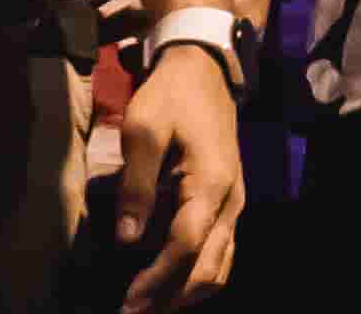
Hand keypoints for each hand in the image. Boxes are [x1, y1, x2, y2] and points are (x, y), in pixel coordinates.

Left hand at [112, 44, 243, 311]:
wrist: (205, 70)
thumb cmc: (172, 96)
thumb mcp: (144, 129)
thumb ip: (135, 185)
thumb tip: (126, 240)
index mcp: (211, 183)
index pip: (185, 246)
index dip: (157, 278)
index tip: (129, 300)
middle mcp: (231, 201)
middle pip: (209, 268)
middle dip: (171, 297)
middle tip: (133, 313)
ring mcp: (234, 204)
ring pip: (221, 266)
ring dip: (187, 292)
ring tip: (150, 306)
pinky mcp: (228, 202)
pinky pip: (221, 252)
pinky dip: (199, 275)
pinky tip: (170, 283)